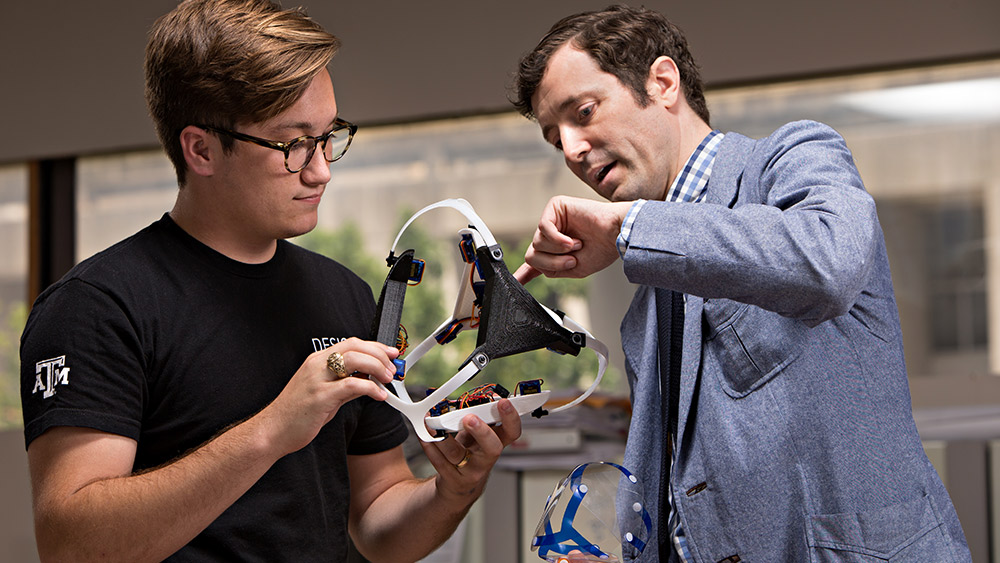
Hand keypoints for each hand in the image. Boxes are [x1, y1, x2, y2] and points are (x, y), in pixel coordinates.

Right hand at [261, 337, 398, 455]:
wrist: (272, 431)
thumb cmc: (297, 413)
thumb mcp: (325, 392)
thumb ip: (346, 384)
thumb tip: (369, 380)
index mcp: (317, 360)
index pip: (352, 343)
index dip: (375, 346)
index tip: (391, 353)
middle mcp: (316, 364)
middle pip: (355, 347)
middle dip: (380, 355)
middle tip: (393, 368)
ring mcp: (317, 379)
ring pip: (354, 360)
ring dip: (377, 367)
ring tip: (388, 379)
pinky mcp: (320, 397)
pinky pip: (351, 386)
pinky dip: (370, 388)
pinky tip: (379, 395)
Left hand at [420, 398, 521, 503]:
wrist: (460, 484)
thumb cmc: (471, 453)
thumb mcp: (480, 434)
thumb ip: (481, 417)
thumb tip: (478, 397)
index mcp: (497, 442)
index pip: (512, 432)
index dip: (511, 418)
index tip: (502, 402)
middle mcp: (486, 458)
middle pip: (492, 448)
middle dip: (482, 432)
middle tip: (469, 418)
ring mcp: (469, 471)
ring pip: (457, 454)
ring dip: (443, 438)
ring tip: (433, 424)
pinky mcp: (451, 477)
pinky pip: (438, 461)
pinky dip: (429, 446)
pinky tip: (424, 435)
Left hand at [514, 196, 632, 283]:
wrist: (617, 235)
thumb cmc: (603, 249)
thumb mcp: (574, 268)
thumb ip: (551, 269)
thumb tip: (534, 270)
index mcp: (557, 249)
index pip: (536, 260)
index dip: (525, 272)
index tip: (517, 280)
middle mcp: (553, 234)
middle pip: (532, 255)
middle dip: (550, 263)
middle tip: (571, 261)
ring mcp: (553, 219)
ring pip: (537, 243)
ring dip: (558, 251)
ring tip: (577, 246)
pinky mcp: (555, 206)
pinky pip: (543, 228)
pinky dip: (557, 240)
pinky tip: (572, 241)